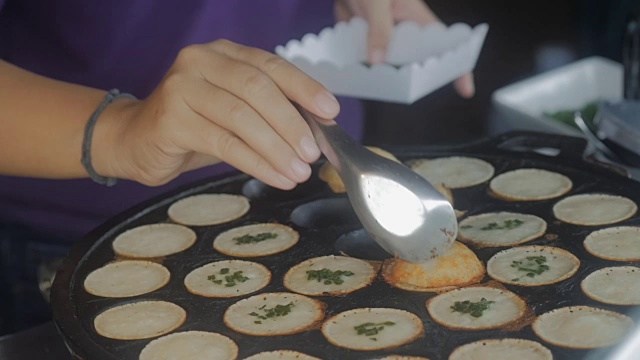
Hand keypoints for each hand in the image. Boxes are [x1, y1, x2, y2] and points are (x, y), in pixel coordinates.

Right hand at [100, 40, 338, 189]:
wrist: (136, 140)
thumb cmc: (194, 125)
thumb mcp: (236, 112)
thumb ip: (270, 113)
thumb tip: (318, 130)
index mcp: (224, 53)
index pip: (271, 65)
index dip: (304, 88)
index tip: (330, 111)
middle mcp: (201, 61)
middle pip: (257, 88)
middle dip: (292, 123)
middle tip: (314, 152)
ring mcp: (182, 86)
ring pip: (242, 117)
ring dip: (277, 148)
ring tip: (299, 172)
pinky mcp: (171, 118)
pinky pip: (224, 142)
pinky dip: (256, 162)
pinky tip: (276, 177)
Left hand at [334, 0, 474, 97]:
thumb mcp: (377, 3)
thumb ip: (380, 30)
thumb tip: (378, 61)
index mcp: (417, 21)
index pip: (443, 46)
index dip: (457, 67)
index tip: (466, 90)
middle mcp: (403, 35)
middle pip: (415, 64)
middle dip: (411, 80)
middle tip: (399, 88)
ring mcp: (383, 42)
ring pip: (388, 68)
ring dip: (381, 77)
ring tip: (374, 83)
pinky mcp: (364, 44)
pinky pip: (365, 63)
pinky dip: (359, 70)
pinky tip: (353, 75)